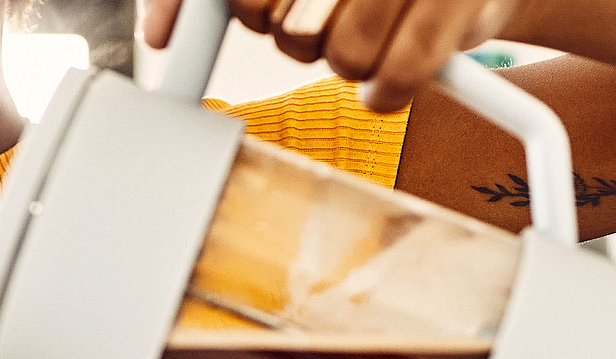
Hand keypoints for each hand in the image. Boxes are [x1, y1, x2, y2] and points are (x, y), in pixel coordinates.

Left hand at [142, 0, 527, 111]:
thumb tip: (158, 33)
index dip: (191, 9)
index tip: (178, 35)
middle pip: (267, 16)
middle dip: (287, 31)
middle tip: (319, 16)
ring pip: (334, 56)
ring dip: (344, 61)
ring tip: (368, 31)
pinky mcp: (456, 9)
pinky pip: (389, 83)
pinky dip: (385, 92)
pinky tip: (391, 71)